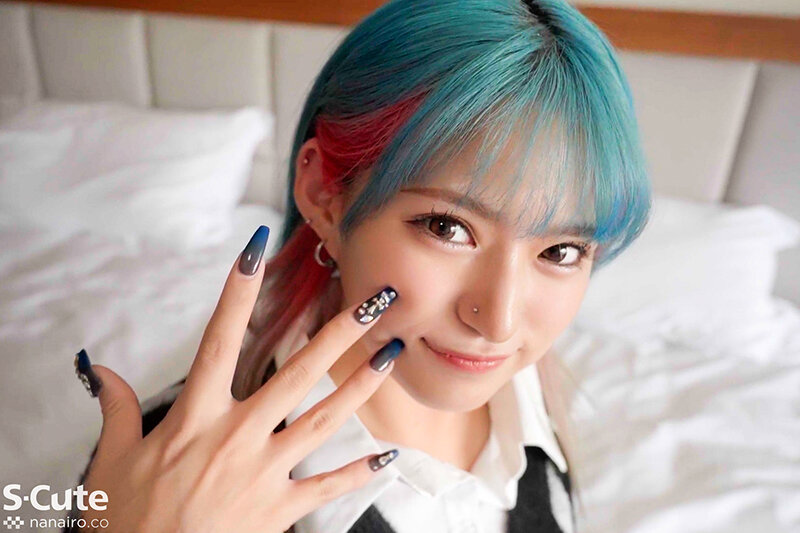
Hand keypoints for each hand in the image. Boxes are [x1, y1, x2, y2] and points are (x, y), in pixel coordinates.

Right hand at [75, 226, 402, 532]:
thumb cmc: (127, 523)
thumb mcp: (112, 462)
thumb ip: (115, 411)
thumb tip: (100, 371)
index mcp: (194, 419)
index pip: (216, 342)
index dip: (236, 294)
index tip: (255, 252)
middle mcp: (236, 437)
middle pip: (296, 374)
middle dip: (339, 333)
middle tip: (374, 301)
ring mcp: (263, 473)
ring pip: (324, 420)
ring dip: (362, 385)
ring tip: (393, 354)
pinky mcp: (278, 511)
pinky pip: (326, 487)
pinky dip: (358, 472)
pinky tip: (387, 456)